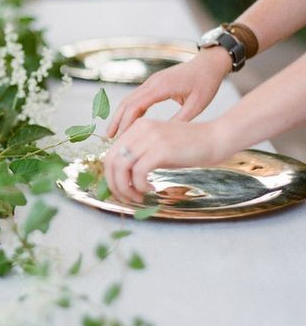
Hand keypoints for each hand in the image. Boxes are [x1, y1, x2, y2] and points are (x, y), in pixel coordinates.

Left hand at [103, 118, 226, 204]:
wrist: (215, 139)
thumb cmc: (188, 148)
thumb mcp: (158, 147)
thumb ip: (139, 156)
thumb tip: (121, 177)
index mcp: (137, 127)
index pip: (110, 154)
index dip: (111, 176)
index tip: (122, 190)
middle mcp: (140, 129)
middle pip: (111, 161)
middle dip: (115, 184)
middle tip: (127, 198)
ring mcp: (150, 137)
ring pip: (121, 167)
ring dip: (126, 188)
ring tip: (139, 196)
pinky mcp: (161, 149)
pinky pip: (138, 172)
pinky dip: (140, 185)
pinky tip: (151, 189)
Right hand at [106, 48, 230, 138]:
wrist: (209, 63)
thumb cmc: (206, 82)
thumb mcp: (197, 105)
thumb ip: (179, 120)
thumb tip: (163, 137)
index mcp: (162, 87)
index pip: (136, 106)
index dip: (126, 123)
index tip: (122, 139)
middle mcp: (152, 82)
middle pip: (127, 102)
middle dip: (117, 121)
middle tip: (109, 139)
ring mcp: (151, 81)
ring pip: (129, 99)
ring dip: (120, 115)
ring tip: (114, 133)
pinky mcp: (154, 83)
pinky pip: (136, 97)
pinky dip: (129, 110)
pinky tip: (128, 122)